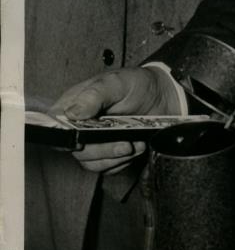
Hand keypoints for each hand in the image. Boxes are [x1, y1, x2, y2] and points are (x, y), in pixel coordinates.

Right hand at [50, 67, 181, 173]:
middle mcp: (80, 124)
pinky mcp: (107, 152)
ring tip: (136, 144)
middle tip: (126, 144)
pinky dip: (122, 162)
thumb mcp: (118, 82)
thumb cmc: (137, 84)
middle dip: (101, 150)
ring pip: (91, 162)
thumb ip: (95, 94)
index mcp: (75, 103)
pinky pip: (107, 167)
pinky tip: (136, 148)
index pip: (55, 125)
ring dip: (115, 157)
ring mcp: (93, 140)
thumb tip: (72, 113)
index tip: (83, 140)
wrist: (163, 97)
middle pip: (75, 149)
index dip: (65, 137)